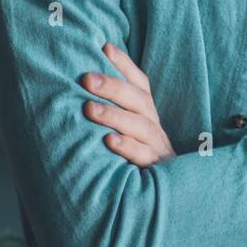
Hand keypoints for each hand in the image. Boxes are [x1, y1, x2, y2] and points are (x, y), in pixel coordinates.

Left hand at [82, 42, 176, 166]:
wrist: (165, 200)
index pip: (140, 83)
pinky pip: (144, 156)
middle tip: (86, 79)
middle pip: (139, 99)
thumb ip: (113, 112)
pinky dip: (128, 147)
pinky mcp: (157, 171)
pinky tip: (109, 141)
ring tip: (89, 109)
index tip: (104, 46)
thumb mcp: (128, 133)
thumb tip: (81, 86)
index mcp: (147, 114)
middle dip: (113, 86)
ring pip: (142, 126)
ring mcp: (158, 148)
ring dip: (115, 115)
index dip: (124, 64)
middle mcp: (154, 127)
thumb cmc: (135, 161)